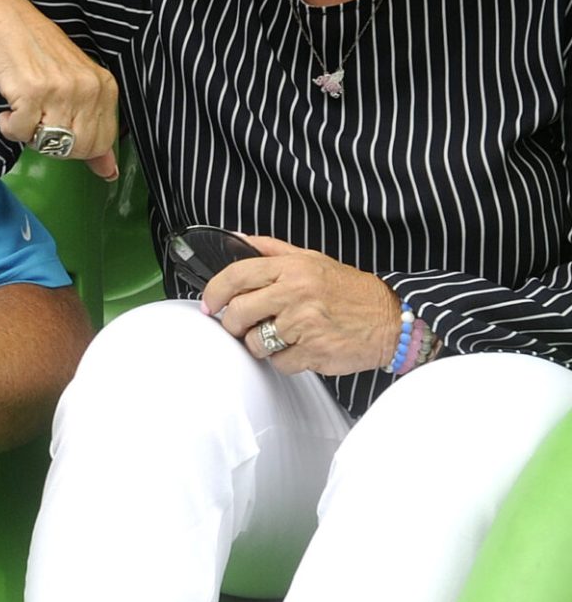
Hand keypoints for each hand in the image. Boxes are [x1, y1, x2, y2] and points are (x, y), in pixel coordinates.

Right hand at [0, 0, 118, 180]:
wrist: (9, 24)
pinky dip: (8, 126)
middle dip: (51, 143)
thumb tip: (108, 173)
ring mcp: (61, 91)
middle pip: (74, 149)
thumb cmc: (41, 58)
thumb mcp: (77, 89)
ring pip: (47, 144)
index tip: (58, 126)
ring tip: (24, 109)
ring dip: (27, 133)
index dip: (74, 145)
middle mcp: (88, 89)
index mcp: (105, 89)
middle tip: (39, 119)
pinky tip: (9, 106)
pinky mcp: (32, 93)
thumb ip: (95, 132)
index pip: (100, 144)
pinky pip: (20, 133)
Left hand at [201, 234, 401, 375]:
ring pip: (255, 343)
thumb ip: (271, 249)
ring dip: (261, 345)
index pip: (237, 275)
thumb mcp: (311, 259)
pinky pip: (279, 363)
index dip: (215, 291)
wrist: (392, 319)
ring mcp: (304, 324)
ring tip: (281, 336)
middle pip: (239, 314)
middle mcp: (296, 293)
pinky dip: (285, 361)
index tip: (210, 303)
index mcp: (293, 268)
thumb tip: (235, 238)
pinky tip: (301, 349)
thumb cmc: (350, 291)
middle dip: (234, 325)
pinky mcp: (313, 352)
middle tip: (242, 326)